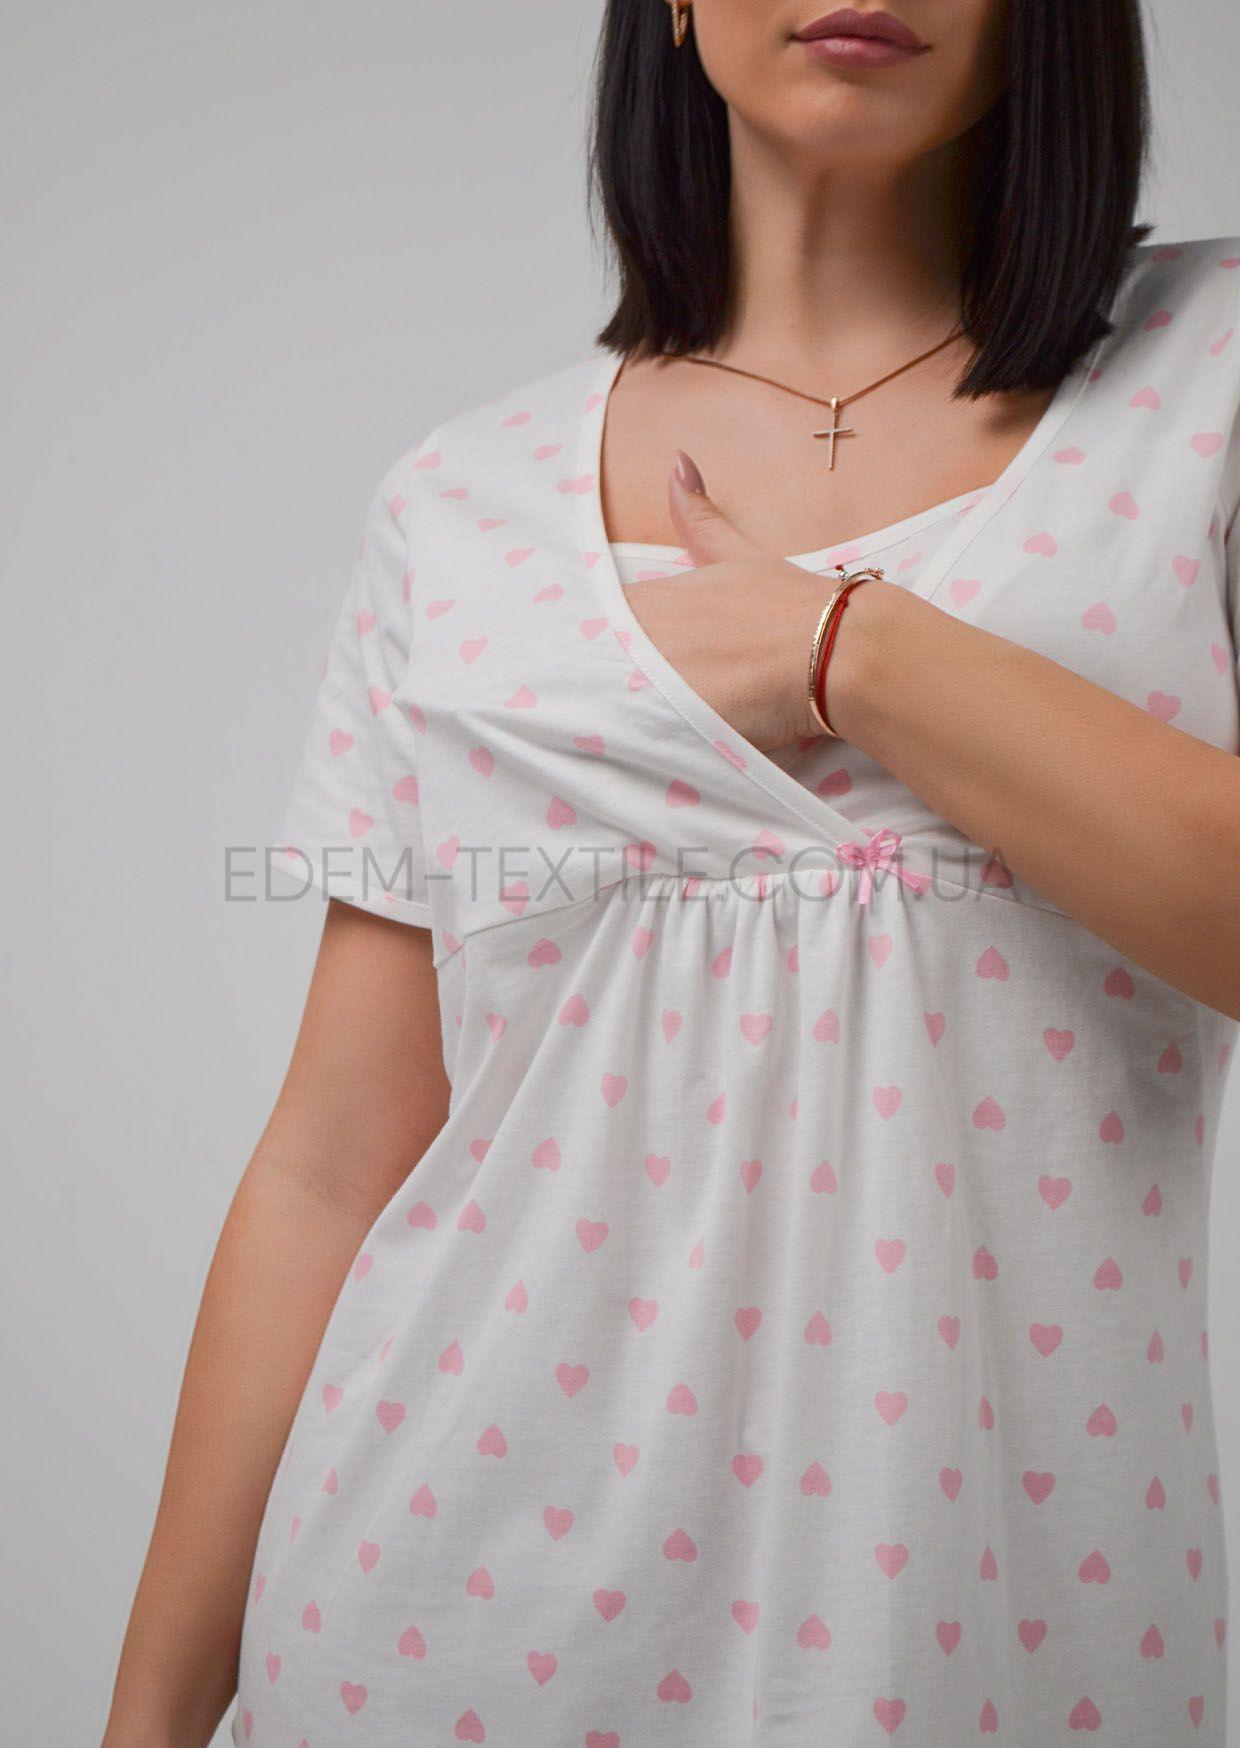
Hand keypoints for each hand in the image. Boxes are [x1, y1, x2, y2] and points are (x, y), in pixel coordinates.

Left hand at [620, 451, 844, 752]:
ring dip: (629, 710)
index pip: (607, 626)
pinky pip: (643, 735)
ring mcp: (658, 679)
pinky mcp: (676, 722)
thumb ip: (700, 518)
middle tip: (644, 695)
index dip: (619, 646)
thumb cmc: (794, 605)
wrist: (840, 653)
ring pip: (619, 701)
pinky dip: (644, 740)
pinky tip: (659, 744)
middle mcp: (646, 635)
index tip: (640, 660)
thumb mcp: (739, 555)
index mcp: (653, 599)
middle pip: (606, 667)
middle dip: (618, 681)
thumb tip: (677, 461)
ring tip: (654, 724)